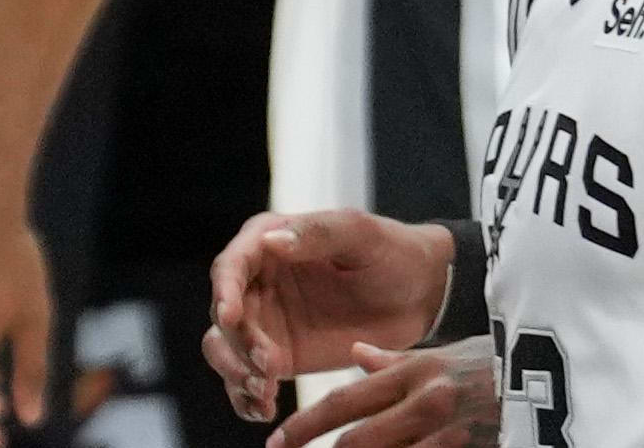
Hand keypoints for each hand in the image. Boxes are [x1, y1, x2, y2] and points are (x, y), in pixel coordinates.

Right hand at [203, 210, 458, 422]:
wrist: (421, 297)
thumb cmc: (391, 253)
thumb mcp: (359, 234)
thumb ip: (316, 233)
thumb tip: (271, 241)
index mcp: (268, 241)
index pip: (230, 267)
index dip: (224, 293)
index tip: (231, 318)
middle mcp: (257, 282)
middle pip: (223, 316)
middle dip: (238, 344)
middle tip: (269, 367)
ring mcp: (265, 322)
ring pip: (225, 350)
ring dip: (236, 372)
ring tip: (266, 392)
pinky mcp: (278, 358)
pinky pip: (248, 380)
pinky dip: (246, 398)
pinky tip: (265, 410)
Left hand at [273, 341, 503, 447]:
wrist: (552, 377)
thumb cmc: (492, 365)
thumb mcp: (443, 353)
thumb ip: (395, 360)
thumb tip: (355, 355)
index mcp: (414, 372)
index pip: (345, 401)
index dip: (306, 424)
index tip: (277, 441)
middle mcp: (426, 401)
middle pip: (358, 440)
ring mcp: (450, 432)